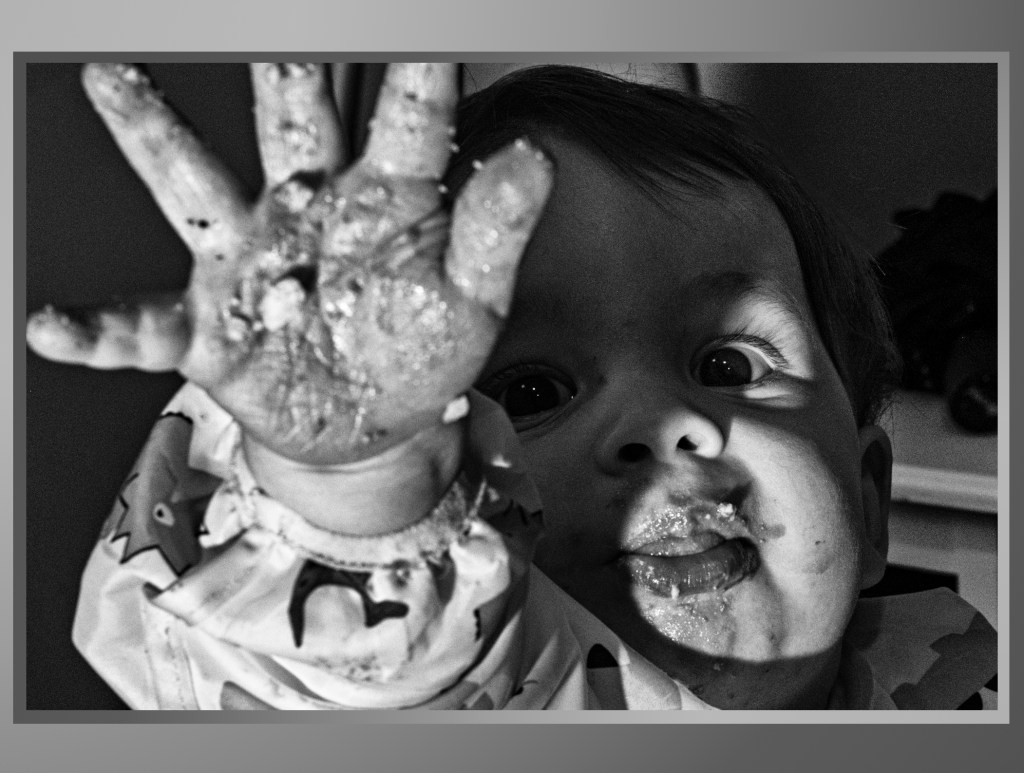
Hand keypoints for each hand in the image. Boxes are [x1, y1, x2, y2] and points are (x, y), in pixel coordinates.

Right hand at [26, 63, 552, 468]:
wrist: (373, 425)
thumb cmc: (421, 349)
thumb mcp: (472, 296)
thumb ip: (495, 229)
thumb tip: (536, 154)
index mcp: (384, 196)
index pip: (408, 117)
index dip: (416, 63)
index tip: (424, 18)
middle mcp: (305, 210)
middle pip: (291, 123)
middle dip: (281, 67)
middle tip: (273, 16)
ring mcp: (247, 263)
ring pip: (197, 190)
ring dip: (157, 139)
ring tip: (114, 79)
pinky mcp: (206, 330)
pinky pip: (143, 327)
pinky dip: (101, 328)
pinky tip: (54, 326)